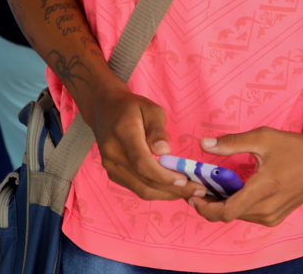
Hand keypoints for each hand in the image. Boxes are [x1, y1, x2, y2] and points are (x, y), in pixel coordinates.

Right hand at [82, 87, 200, 201]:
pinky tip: (173, 189)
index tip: (185, 180)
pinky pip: (136, 188)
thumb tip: (165, 152)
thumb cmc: (133, 107)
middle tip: (197, 190)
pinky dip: (156, 191)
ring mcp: (110, 166)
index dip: (163, 175)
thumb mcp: (151, 108)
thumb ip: (158, 130)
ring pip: (140, 189)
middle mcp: (113, 153)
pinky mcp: (113, 173)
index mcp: (124, 133)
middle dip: (172, 189)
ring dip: (166, 195)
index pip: (142, 162)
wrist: (105, 109)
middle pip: (143, 181)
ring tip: (190, 192)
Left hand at [188, 127, 302, 226]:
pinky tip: (233, 192)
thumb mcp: (263, 138)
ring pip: (238, 216)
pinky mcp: (276, 218)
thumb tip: (204, 144)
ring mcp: (272, 216)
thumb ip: (232, 142)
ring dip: (223, 205)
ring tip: (214, 188)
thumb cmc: (294, 147)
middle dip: (210, 203)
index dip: (205, 207)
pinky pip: (249, 216)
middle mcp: (267, 209)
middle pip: (228, 215)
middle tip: (199, 187)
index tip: (194, 194)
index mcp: (262, 190)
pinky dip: (237, 207)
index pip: (225, 212)